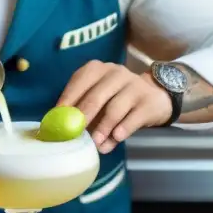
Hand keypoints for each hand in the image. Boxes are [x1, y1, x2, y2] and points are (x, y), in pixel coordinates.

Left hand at [57, 61, 171, 152]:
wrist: (154, 96)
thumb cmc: (116, 99)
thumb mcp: (98, 100)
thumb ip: (82, 113)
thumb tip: (64, 133)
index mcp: (97, 69)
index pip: (79, 82)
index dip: (67, 100)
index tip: (58, 119)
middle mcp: (115, 73)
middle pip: (96, 95)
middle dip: (83, 116)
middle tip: (75, 133)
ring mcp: (134, 85)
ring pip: (115, 107)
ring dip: (103, 127)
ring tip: (95, 143)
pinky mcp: (148, 101)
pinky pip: (134, 117)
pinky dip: (123, 128)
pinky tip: (116, 137)